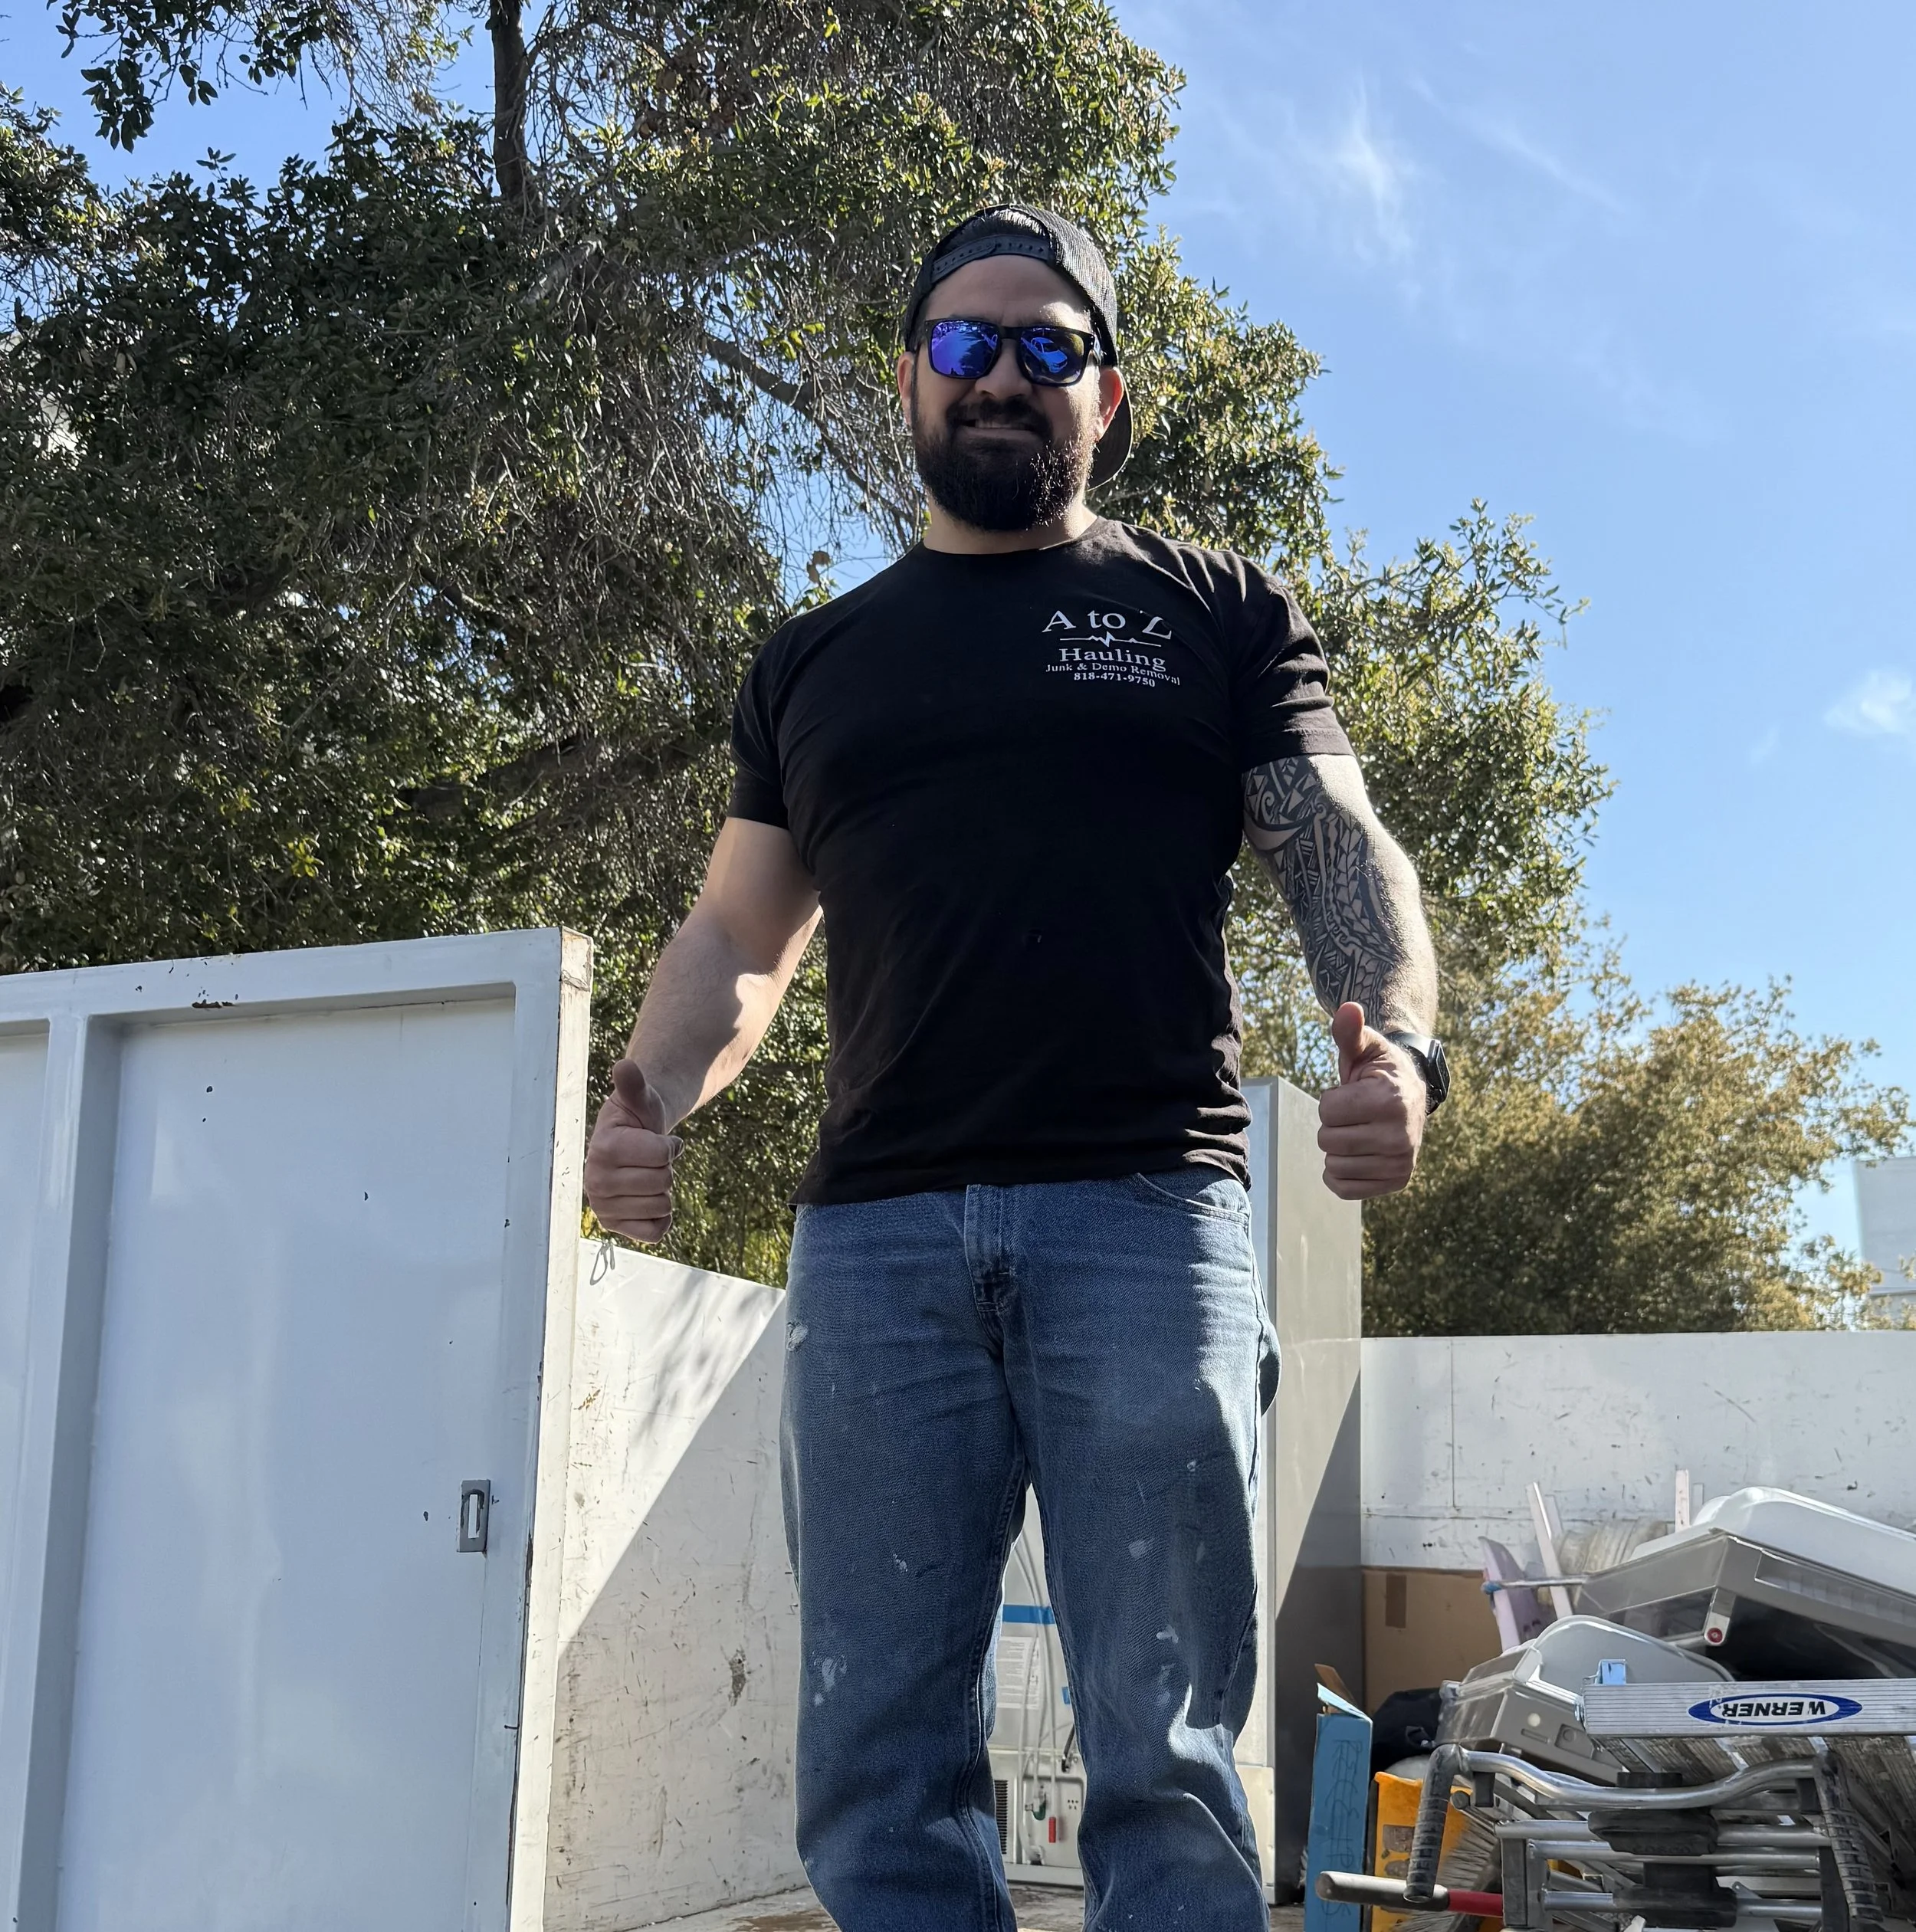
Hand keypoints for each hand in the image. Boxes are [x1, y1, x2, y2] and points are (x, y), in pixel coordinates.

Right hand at [584, 1061, 682, 1243]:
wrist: (629, 1144)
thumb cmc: (637, 1120)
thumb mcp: (640, 1099)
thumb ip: (634, 1085)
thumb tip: (625, 1065)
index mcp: (603, 1149)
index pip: (663, 1156)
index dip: (669, 1146)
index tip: (656, 1139)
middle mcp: (596, 1182)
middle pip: (663, 1183)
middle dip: (665, 1169)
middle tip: (648, 1160)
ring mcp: (602, 1207)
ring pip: (662, 1207)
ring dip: (662, 1191)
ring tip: (644, 1176)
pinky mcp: (613, 1226)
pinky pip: (655, 1233)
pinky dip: (660, 1218)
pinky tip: (646, 1200)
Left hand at [1317, 1002, 1426, 1200]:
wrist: (1411, 1095)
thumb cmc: (1379, 1070)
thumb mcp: (1364, 1047)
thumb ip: (1349, 1031)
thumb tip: (1347, 1008)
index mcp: (1391, 1101)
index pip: (1327, 1110)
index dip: (1332, 1099)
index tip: (1354, 1093)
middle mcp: (1401, 1137)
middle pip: (1327, 1140)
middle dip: (1334, 1124)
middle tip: (1356, 1114)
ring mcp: (1401, 1163)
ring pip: (1333, 1165)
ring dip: (1337, 1148)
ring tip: (1360, 1130)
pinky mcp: (1397, 1181)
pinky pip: (1344, 1188)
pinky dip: (1341, 1173)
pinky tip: (1356, 1154)